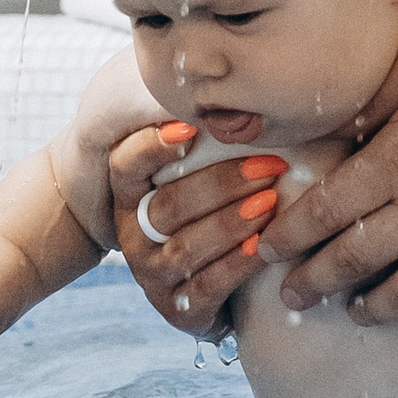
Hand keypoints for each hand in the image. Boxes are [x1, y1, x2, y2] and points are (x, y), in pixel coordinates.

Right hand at [108, 122, 286, 334]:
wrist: (208, 286)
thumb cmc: (209, 213)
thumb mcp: (195, 177)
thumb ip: (206, 139)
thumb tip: (239, 87)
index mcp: (130, 195)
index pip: (126, 166)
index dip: (152, 148)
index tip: (190, 130)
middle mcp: (134, 235)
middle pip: (169, 207)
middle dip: (221, 185)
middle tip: (269, 167)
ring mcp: (153, 276)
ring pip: (187, 249)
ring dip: (231, 224)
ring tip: (271, 202)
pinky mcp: (178, 310)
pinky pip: (207, 288)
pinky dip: (237, 266)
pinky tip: (264, 247)